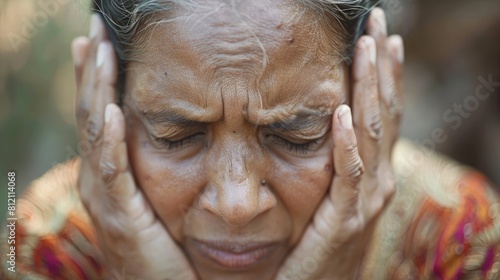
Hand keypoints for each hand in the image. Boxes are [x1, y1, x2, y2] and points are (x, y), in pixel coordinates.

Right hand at [72, 14, 196, 279]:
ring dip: (96, 90)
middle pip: (91, 113)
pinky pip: (112, 172)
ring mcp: (106, 198)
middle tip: (94, 29)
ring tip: (98, 50)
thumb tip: (184, 132)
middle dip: (92, 71)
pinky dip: (108, 140)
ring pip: (96, 133)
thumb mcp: (163, 199)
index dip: (100, 78)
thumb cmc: (168, 249)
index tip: (105, 43)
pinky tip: (112, 110)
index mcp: (112, 173)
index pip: (102, 114)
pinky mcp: (120, 217)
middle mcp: (101, 181)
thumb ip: (167, 168)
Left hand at [275, 8, 403, 279]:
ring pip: (371, 135)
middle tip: (379, 23)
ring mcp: (364, 202)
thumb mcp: (336, 198)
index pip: (383, 114)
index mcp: (373, 173)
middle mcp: (377, 182)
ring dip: (369, 90)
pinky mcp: (344, 221)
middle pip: (384, 113)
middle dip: (382, 67)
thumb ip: (338, 166)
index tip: (381, 37)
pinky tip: (341, 113)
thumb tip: (330, 123)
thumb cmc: (322, 244)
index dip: (385, 75)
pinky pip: (347, 176)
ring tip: (367, 49)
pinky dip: (347, 143)